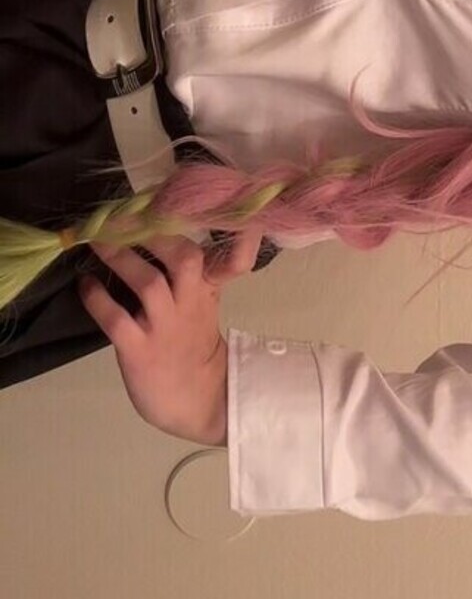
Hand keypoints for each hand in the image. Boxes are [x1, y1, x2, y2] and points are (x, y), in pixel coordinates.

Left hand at [78, 229, 263, 444]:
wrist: (197, 399)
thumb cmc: (195, 343)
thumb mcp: (205, 300)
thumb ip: (195, 268)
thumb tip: (164, 228)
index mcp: (208, 289)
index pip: (235, 260)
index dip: (242, 238)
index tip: (236, 215)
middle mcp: (190, 303)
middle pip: (184, 259)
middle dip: (155, 233)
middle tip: (123, 215)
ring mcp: (165, 328)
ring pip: (148, 283)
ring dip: (121, 258)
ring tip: (96, 241)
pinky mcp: (139, 351)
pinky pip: (116, 319)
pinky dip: (97, 299)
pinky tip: (85, 284)